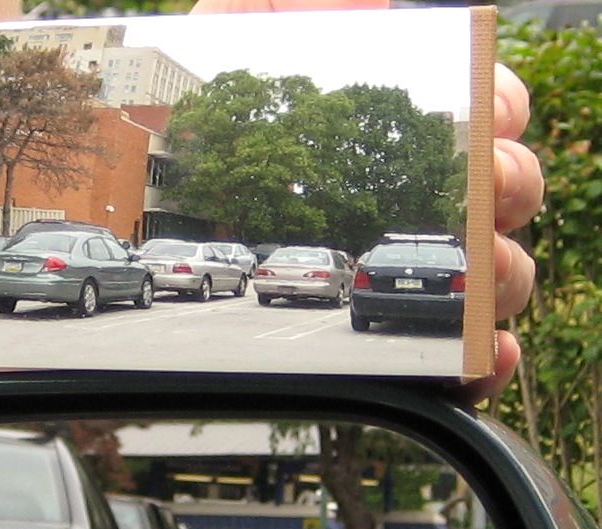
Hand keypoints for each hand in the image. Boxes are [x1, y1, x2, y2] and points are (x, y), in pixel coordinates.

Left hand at [190, 0, 542, 403]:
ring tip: (485, 272)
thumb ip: (295, 15)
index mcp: (396, 132)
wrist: (148, 189)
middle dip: (511, 186)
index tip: (490, 112)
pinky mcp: (382, 336)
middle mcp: (414, 198)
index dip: (502, 107)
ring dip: (506, 273)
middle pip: (504, 196)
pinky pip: (452, 358)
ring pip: (496, 277)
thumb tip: (371, 4)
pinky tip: (484, 356)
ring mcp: (402, 270)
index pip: (483, 112)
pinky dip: (481, 361)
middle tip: (485, 185)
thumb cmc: (202, 124)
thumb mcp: (239, 45)